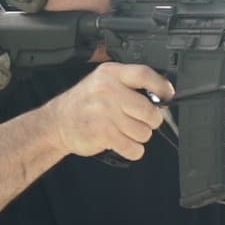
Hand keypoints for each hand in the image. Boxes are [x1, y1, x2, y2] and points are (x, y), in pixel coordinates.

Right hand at [40, 63, 174, 160]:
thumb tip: (162, 94)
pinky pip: (133, 148)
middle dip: (151, 120)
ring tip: (125, 130)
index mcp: (111, 74)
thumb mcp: (102, 81)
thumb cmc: (85, 103)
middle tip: (141, 120)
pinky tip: (123, 142)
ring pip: (144, 132)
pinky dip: (133, 150)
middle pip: (149, 110)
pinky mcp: (103, 133)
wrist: (57, 123)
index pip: (144, 74)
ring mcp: (105, 112)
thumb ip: (129, 83)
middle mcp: (108, 90)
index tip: (168, 95)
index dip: (161, 86)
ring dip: (139, 136)